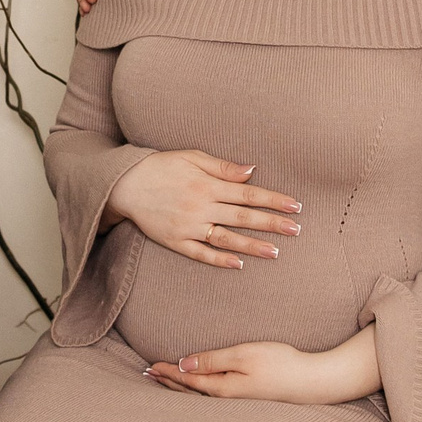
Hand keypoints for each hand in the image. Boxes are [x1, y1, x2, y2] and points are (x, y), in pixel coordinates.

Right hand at [106, 150, 301, 267]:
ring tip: (275, 252)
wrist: (125, 184)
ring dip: (252, 246)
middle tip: (296, 230)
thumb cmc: (162, 166)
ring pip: (226, 238)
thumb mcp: (192, 157)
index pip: (248, 194)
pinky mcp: (175, 241)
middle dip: (271, 223)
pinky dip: (219, 259)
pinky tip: (238, 264)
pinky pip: (200, 253)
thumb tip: (252, 171)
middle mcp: (201, 206)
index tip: (295, 206)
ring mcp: (188, 226)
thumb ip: (223, 167)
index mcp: (208, 185)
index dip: (273, 200)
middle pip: (242, 217)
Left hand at [149, 334, 377, 404]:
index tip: (149, 368)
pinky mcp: (247, 397)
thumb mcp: (243, 355)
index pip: (187, 381)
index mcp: (222, 388)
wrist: (312, 382)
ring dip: (181, 387)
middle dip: (168, 383)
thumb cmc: (280, 364)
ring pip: (200, 395)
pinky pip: (214, 395)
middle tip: (148, 376)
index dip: (167, 373)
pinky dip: (198, 389)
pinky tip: (200, 387)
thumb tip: (183, 365)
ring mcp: (237, 400)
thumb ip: (212, 360)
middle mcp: (226, 398)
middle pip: (190, 392)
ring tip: (165, 382)